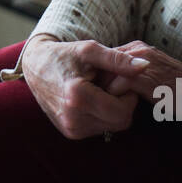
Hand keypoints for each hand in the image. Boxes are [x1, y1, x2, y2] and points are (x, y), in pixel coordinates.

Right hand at [22, 36, 141, 139]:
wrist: (36, 67)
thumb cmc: (64, 55)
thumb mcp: (90, 50)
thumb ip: (118, 60)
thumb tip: (145, 66)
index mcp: (77, 97)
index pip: (122, 111)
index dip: (128, 95)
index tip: (120, 79)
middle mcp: (72, 118)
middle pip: (120, 122)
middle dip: (122, 103)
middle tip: (111, 84)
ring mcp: (70, 128)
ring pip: (112, 126)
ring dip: (112, 110)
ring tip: (99, 90)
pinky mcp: (70, 133)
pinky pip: (100, 128)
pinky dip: (102, 115)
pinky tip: (92, 99)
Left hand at [99, 40, 181, 105]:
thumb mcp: (152, 77)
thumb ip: (131, 77)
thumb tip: (106, 88)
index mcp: (137, 49)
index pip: (102, 61)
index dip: (98, 80)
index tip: (97, 97)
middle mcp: (137, 50)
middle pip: (99, 67)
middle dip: (96, 86)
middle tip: (98, 105)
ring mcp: (141, 63)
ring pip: (104, 77)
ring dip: (102, 95)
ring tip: (105, 111)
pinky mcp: (146, 78)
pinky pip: (115, 88)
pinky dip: (112, 102)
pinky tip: (118, 114)